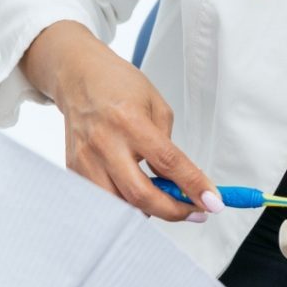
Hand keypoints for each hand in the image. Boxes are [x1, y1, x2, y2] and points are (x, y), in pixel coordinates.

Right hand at [21, 21, 223, 221]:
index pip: (167, 162)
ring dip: (148, 210)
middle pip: (140, 195)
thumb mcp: (155, 104)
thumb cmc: (118, 84)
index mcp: (129, 121)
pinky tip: (136, 188)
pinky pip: (103, 199)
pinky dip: (124, 202)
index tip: (212, 202)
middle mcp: (105, 142)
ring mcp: (86, 158)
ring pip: (120, 205)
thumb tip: (180, 182)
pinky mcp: (74, 168)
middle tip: (193, 211)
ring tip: (164, 199)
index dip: (193, 186)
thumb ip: (167, 144)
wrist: (78, 75)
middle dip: (173, 211)